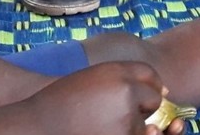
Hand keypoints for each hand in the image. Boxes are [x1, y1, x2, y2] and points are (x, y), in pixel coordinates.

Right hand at [27, 61, 175, 134]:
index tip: (141, 95)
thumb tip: (165, 93)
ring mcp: (127, 120)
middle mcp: (126, 91)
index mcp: (116, 71)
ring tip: (100, 125)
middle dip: (143, 108)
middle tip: (110, 114)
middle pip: (154, 99)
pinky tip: (100, 131)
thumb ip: (124, 80)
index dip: (149, 86)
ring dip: (134, 127)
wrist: (34, 129)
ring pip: (150, 125)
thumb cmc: (59, 106)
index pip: (150, 75)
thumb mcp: (92, 80)